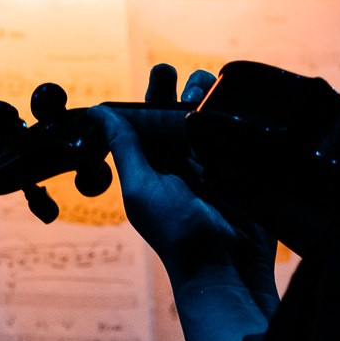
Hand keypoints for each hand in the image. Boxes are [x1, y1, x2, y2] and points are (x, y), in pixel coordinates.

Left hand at [95, 66, 278, 316]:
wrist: (227, 267)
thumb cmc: (176, 233)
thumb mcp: (142, 187)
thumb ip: (124, 147)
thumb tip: (97, 112)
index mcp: (153, 165)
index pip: (149, 121)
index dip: (152, 96)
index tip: (162, 73)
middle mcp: (182, 162)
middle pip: (181, 115)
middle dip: (184, 90)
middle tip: (187, 77)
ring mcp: (214, 165)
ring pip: (211, 119)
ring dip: (210, 100)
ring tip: (209, 90)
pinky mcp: (242, 170)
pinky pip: (239, 135)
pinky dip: (237, 117)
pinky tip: (237, 101)